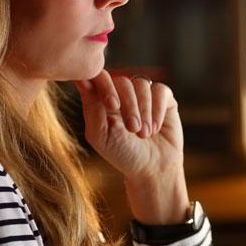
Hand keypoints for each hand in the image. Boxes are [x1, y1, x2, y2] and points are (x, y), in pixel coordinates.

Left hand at [75, 71, 188, 223]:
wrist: (152, 168)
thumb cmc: (122, 154)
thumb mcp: (101, 135)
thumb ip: (91, 107)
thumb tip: (81, 79)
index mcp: (102, 99)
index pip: (99, 77)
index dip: (106, 86)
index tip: (112, 106)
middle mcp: (122, 93)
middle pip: (122, 81)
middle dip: (129, 105)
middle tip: (132, 128)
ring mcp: (143, 94)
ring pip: (142, 84)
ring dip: (144, 111)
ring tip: (144, 134)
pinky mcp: (163, 98)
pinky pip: (160, 91)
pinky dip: (158, 110)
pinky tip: (156, 127)